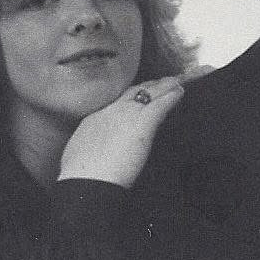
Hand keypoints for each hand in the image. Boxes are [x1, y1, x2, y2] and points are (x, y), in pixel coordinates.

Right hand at [58, 75, 184, 188]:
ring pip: (149, 93)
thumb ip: (93, 142)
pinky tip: (179, 92)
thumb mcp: (81, 151)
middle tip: (160, 81)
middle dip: (148, 86)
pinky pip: (161, 105)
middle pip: (133, 92)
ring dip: (163, 87)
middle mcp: (112, 111)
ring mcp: (128, 114)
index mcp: (96, 118)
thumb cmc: (82, 173)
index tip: (138, 92)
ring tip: (175, 82)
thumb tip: (97, 147)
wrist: (87, 178)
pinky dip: (172, 97)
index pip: (117, 102)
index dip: (131, 96)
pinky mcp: (143, 123)